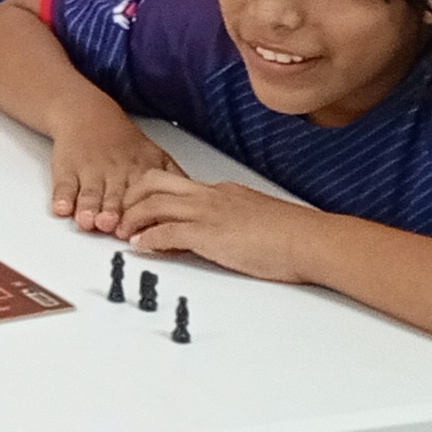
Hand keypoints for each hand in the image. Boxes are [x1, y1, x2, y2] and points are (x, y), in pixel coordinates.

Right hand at [48, 111, 178, 234]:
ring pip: (90, 193)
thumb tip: (197, 200)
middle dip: (112, 210)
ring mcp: (89, 171)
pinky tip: (62, 208)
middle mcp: (114, 172)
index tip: (141, 228)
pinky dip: (62, 197)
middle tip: (110, 225)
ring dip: (88, 207)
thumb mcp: (155, 155)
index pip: (144, 193)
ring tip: (87, 221)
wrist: (86, 114)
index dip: (142, 210)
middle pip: (114, 195)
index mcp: (139, 169)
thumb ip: (174, 178)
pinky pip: (63, 185)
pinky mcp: (66, 171)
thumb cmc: (122, 143)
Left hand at [117, 168, 333, 281]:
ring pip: (154, 203)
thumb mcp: (255, 220)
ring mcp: (209, 212)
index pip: (174, 184)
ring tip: (122, 234)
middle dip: (132, 198)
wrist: (310, 240)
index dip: (150, 195)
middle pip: (154, 183)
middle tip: (121, 217)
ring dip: (132, 219)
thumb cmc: (292, 235)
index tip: (139, 208)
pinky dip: (147, 239)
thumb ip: (233, 221)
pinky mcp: (209, 234)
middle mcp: (211, 195)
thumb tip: (222, 233)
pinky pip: (167, 231)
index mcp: (222, 191)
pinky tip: (140, 248)